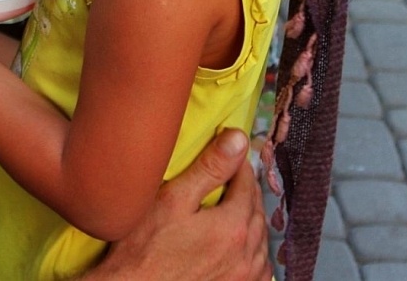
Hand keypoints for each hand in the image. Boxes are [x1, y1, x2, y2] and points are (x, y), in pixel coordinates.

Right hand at [88, 129, 269, 280]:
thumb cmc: (144, 248)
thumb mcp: (172, 200)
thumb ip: (209, 168)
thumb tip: (238, 140)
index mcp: (233, 226)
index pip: (247, 184)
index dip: (238, 165)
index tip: (230, 155)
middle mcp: (246, 253)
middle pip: (256, 210)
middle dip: (246, 190)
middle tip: (232, 176)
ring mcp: (244, 276)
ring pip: (261, 238)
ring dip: (252, 219)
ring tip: (236, 206)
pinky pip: (260, 266)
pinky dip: (255, 249)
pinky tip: (241, 243)